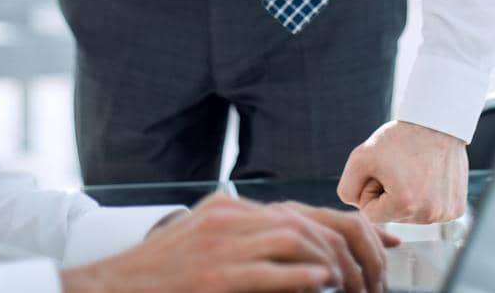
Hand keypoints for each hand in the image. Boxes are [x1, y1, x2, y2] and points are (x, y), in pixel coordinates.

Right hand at [60, 193, 397, 292]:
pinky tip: (322, 283)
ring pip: (295, 237)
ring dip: (334, 265)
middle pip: (308, 220)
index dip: (352, 228)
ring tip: (351, 289)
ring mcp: (219, 245)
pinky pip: (268, 271)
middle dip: (352, 250)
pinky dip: (302, 276)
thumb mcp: (204, 247)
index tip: (387, 247)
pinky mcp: (212, 277)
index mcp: (230, 211)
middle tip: (373, 284)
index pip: (304, 210)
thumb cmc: (158, 281)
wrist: (106, 291)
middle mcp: (229, 219)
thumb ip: (247, 245)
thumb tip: (304, 266)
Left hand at [336, 120, 468, 223]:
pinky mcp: (456, 209)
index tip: (383, 168)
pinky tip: (429, 176)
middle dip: (389, 193)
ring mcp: (445, 213)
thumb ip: (347, 189)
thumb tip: (358, 208)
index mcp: (404, 205)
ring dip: (407, 195)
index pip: (371, 214)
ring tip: (415, 170)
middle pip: (392, 215)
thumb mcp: (360, 158)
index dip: (371, 188)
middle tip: (400, 167)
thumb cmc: (398, 139)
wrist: (437, 122)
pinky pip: (429, 210)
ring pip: (410, 214)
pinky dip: (426, 196)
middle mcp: (429, 215)